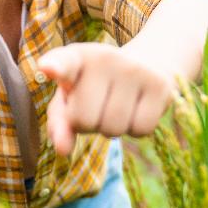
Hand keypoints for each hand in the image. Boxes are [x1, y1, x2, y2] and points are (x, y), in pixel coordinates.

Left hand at [37, 42, 175, 155]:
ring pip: (114, 129)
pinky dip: (135, 129)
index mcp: (75, 57)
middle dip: (87, 125)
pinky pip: (141, 130)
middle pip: (85, 120)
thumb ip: (59, 123)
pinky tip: (136, 108)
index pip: (64, 63)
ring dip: (112, 129)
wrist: (146, 63)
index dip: (55, 66)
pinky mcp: (160, 85)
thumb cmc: (96, 86)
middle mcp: (105, 57)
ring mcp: (134, 69)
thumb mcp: (71, 98)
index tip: (47, 67)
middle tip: (97, 105)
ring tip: (116, 104)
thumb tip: (62, 150)